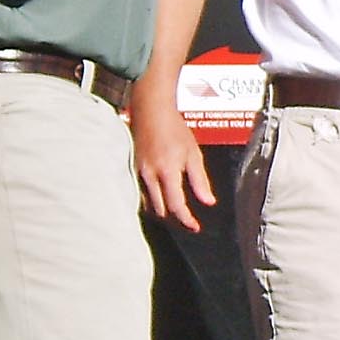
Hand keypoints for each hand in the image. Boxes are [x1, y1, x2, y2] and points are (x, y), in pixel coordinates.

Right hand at [131, 96, 217, 232]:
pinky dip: (151, 200)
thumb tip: (208, 201)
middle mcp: (149, 175)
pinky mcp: (131, 170)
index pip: (176, 205)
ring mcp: (137, 173)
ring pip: (148, 203)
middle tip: (187, 220)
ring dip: (162, 210)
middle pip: (160, 209)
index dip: (186, 220)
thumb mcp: (193, 154)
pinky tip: (160, 198)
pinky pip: (140, 193)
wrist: (151, 111)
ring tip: (175, 210)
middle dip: (174, 218)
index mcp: (167, 171)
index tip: (195, 227)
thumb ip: (200, 180)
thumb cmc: (175, 129)